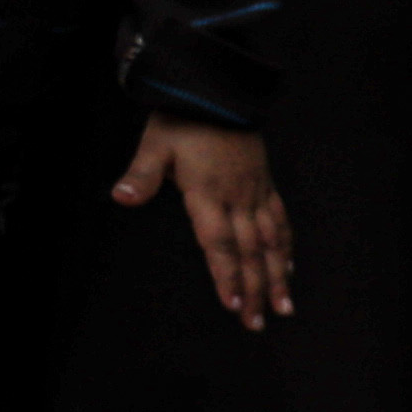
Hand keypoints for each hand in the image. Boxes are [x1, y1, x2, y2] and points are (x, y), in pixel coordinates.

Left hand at [115, 115, 294, 329]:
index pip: (219, 243)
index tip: (235, 306)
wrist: (216, 89)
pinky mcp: (264, 183)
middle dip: (255, 289)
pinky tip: (289, 264)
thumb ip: (141, 175)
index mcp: (208, 193)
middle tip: (258, 323)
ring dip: (277, 275)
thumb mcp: (155, 143)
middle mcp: (237, 197)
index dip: (227, 275)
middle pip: (248, 251)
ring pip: (270, 240)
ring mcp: (255, 191)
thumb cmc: (182, 118)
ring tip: (284, 307)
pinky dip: (285, 245)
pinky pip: (280, 219)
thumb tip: (122, 197)